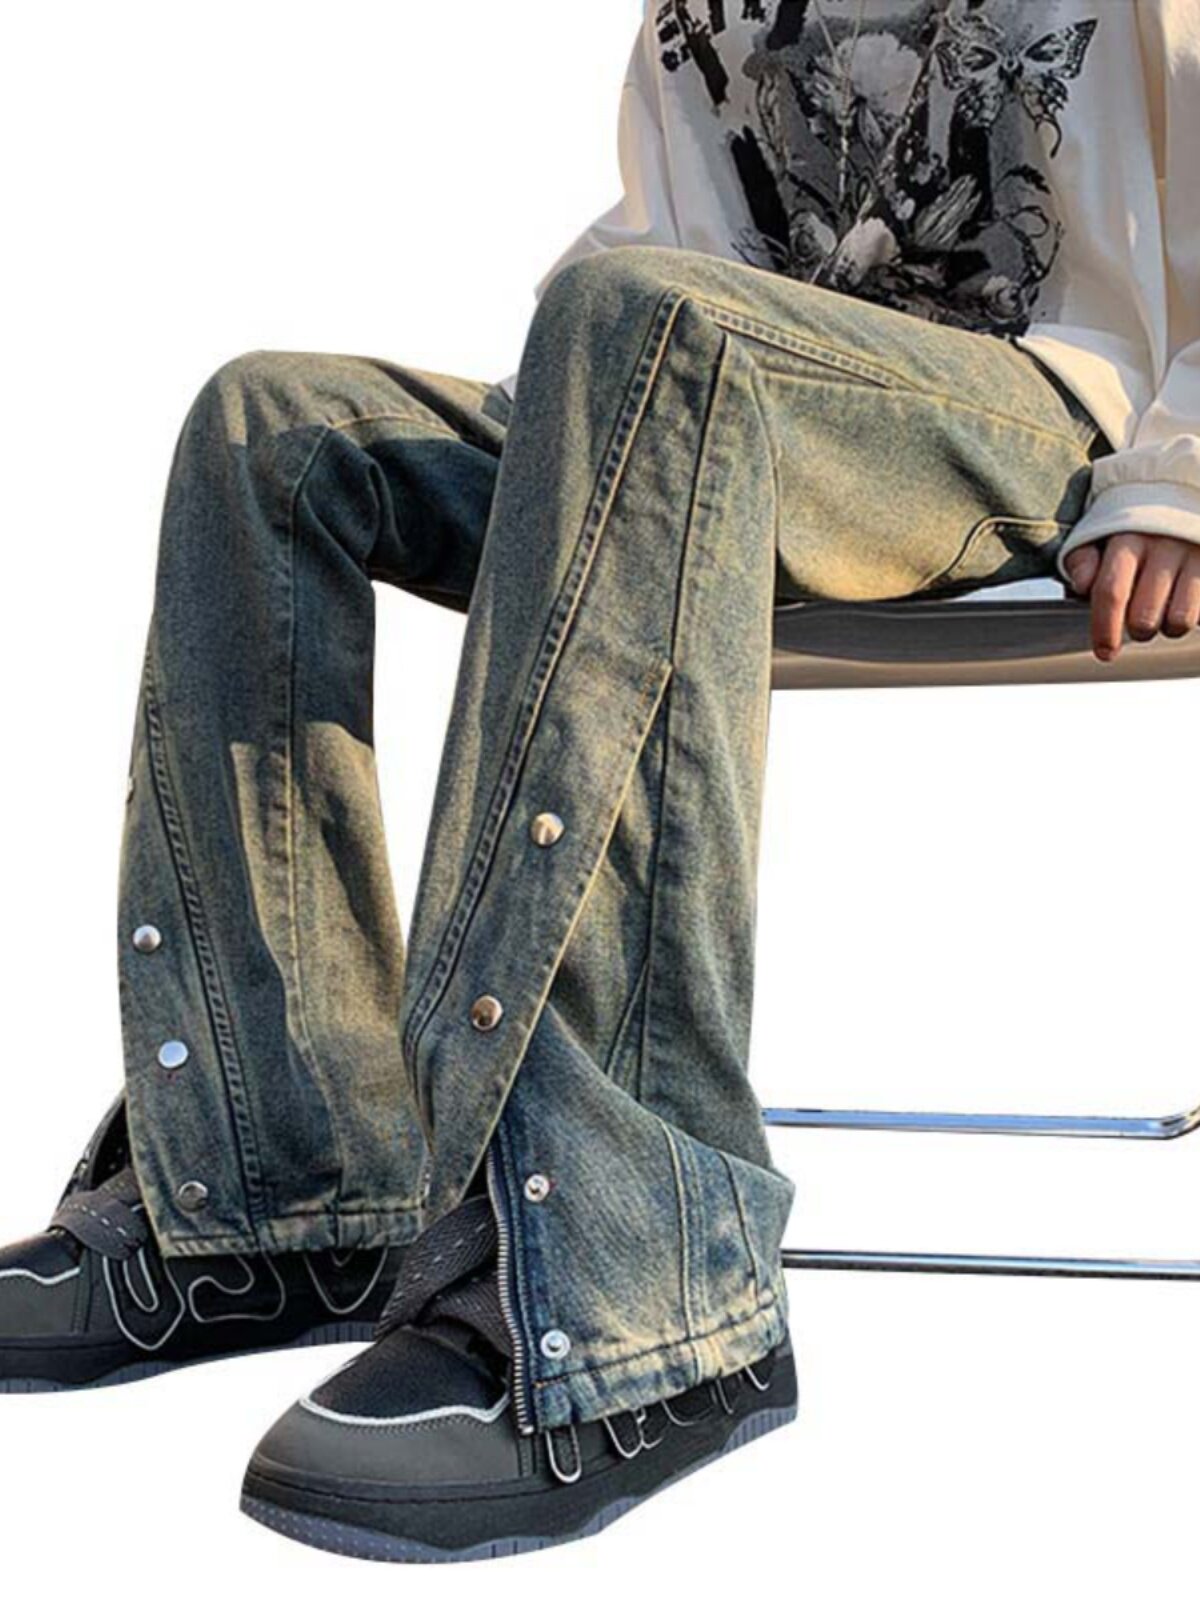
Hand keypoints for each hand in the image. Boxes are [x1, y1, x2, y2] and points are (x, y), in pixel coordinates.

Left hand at [1064, 533, 1199, 661]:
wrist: (1178, 494)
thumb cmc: (1134, 528)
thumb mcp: (1100, 536)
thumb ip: (1083, 560)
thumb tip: (1082, 584)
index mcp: (1128, 537)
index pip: (1111, 592)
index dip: (1105, 629)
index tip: (1105, 651)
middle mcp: (1164, 544)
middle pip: (1144, 616)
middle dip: (1137, 630)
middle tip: (1138, 621)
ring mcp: (1195, 554)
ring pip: (1179, 620)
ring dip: (1168, 626)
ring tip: (1164, 610)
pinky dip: (1194, 616)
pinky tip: (1186, 601)